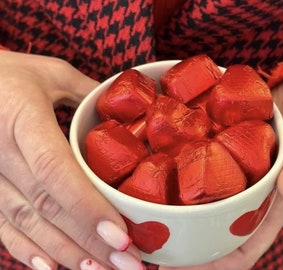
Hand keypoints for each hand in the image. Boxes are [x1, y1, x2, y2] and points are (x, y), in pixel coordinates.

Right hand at [0, 51, 143, 269]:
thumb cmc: (8, 74)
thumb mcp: (51, 73)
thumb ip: (89, 94)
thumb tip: (126, 112)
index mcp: (21, 120)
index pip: (56, 171)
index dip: (87, 207)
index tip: (120, 237)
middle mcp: (1, 154)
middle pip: (48, 207)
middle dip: (89, 242)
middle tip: (127, 264)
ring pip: (28, 223)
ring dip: (66, 252)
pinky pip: (3, 225)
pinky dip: (29, 249)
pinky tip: (54, 266)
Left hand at [159, 69, 282, 269]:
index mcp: (274, 200)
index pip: (243, 246)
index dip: (214, 264)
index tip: (177, 267)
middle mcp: (249, 190)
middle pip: (214, 227)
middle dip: (184, 241)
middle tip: (149, 243)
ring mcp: (235, 169)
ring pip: (203, 197)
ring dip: (176, 208)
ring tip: (144, 211)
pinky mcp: (225, 146)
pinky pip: (200, 162)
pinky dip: (181, 168)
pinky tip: (154, 167)